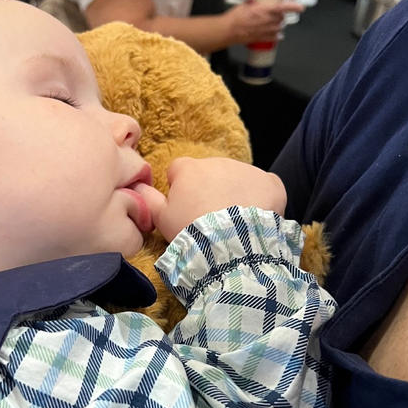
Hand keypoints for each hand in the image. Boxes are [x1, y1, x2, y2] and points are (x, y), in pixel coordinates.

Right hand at [136, 157, 286, 242]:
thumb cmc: (192, 231)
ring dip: (235, 195)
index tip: (184, 208)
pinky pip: (265, 186)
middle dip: (210, 192)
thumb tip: (137, 187)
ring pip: (238, 179)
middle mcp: (218, 162)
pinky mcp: (270, 183)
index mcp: (189, 169)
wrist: (231, 245)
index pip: (179, 171)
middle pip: (211, 174)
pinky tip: (255, 217)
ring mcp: (246, 170)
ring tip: (233, 223)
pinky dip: (263, 199)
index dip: (180, 189)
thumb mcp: (161, 219)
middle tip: (210, 220)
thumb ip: (147, 199)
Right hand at [224, 0, 300, 44]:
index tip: (301, 7)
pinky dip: (277, 36)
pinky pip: (274, 38)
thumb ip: (255, 3)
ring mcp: (265, 31)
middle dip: (282, 15)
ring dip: (279, 25)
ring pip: (279, 27)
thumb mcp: (246, 4)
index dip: (294, 7)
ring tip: (274, 22)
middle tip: (277, 13)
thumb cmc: (235, 17)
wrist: (227, 30)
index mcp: (264, 9)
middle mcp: (267, 20)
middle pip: (282, 17)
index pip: (284, 7)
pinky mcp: (262, 38)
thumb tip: (258, 0)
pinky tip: (277, 35)